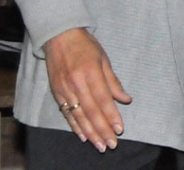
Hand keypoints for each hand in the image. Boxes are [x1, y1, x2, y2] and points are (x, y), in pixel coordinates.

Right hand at [44, 27, 130, 151]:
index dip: (111, 116)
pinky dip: (75, 127)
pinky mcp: (57, 94)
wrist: (59, 37)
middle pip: (91, 112)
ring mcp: (65, 90)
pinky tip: (84, 136)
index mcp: (90, 73)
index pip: (103, 99)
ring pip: (78, 116)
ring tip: (100, 145)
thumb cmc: (85, 46)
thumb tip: (126, 99)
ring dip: (90, 133)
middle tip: (111, 144)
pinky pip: (67, 114)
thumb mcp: (103, 58)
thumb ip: (113, 81)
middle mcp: (76, 84)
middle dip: (102, 130)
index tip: (120, 129)